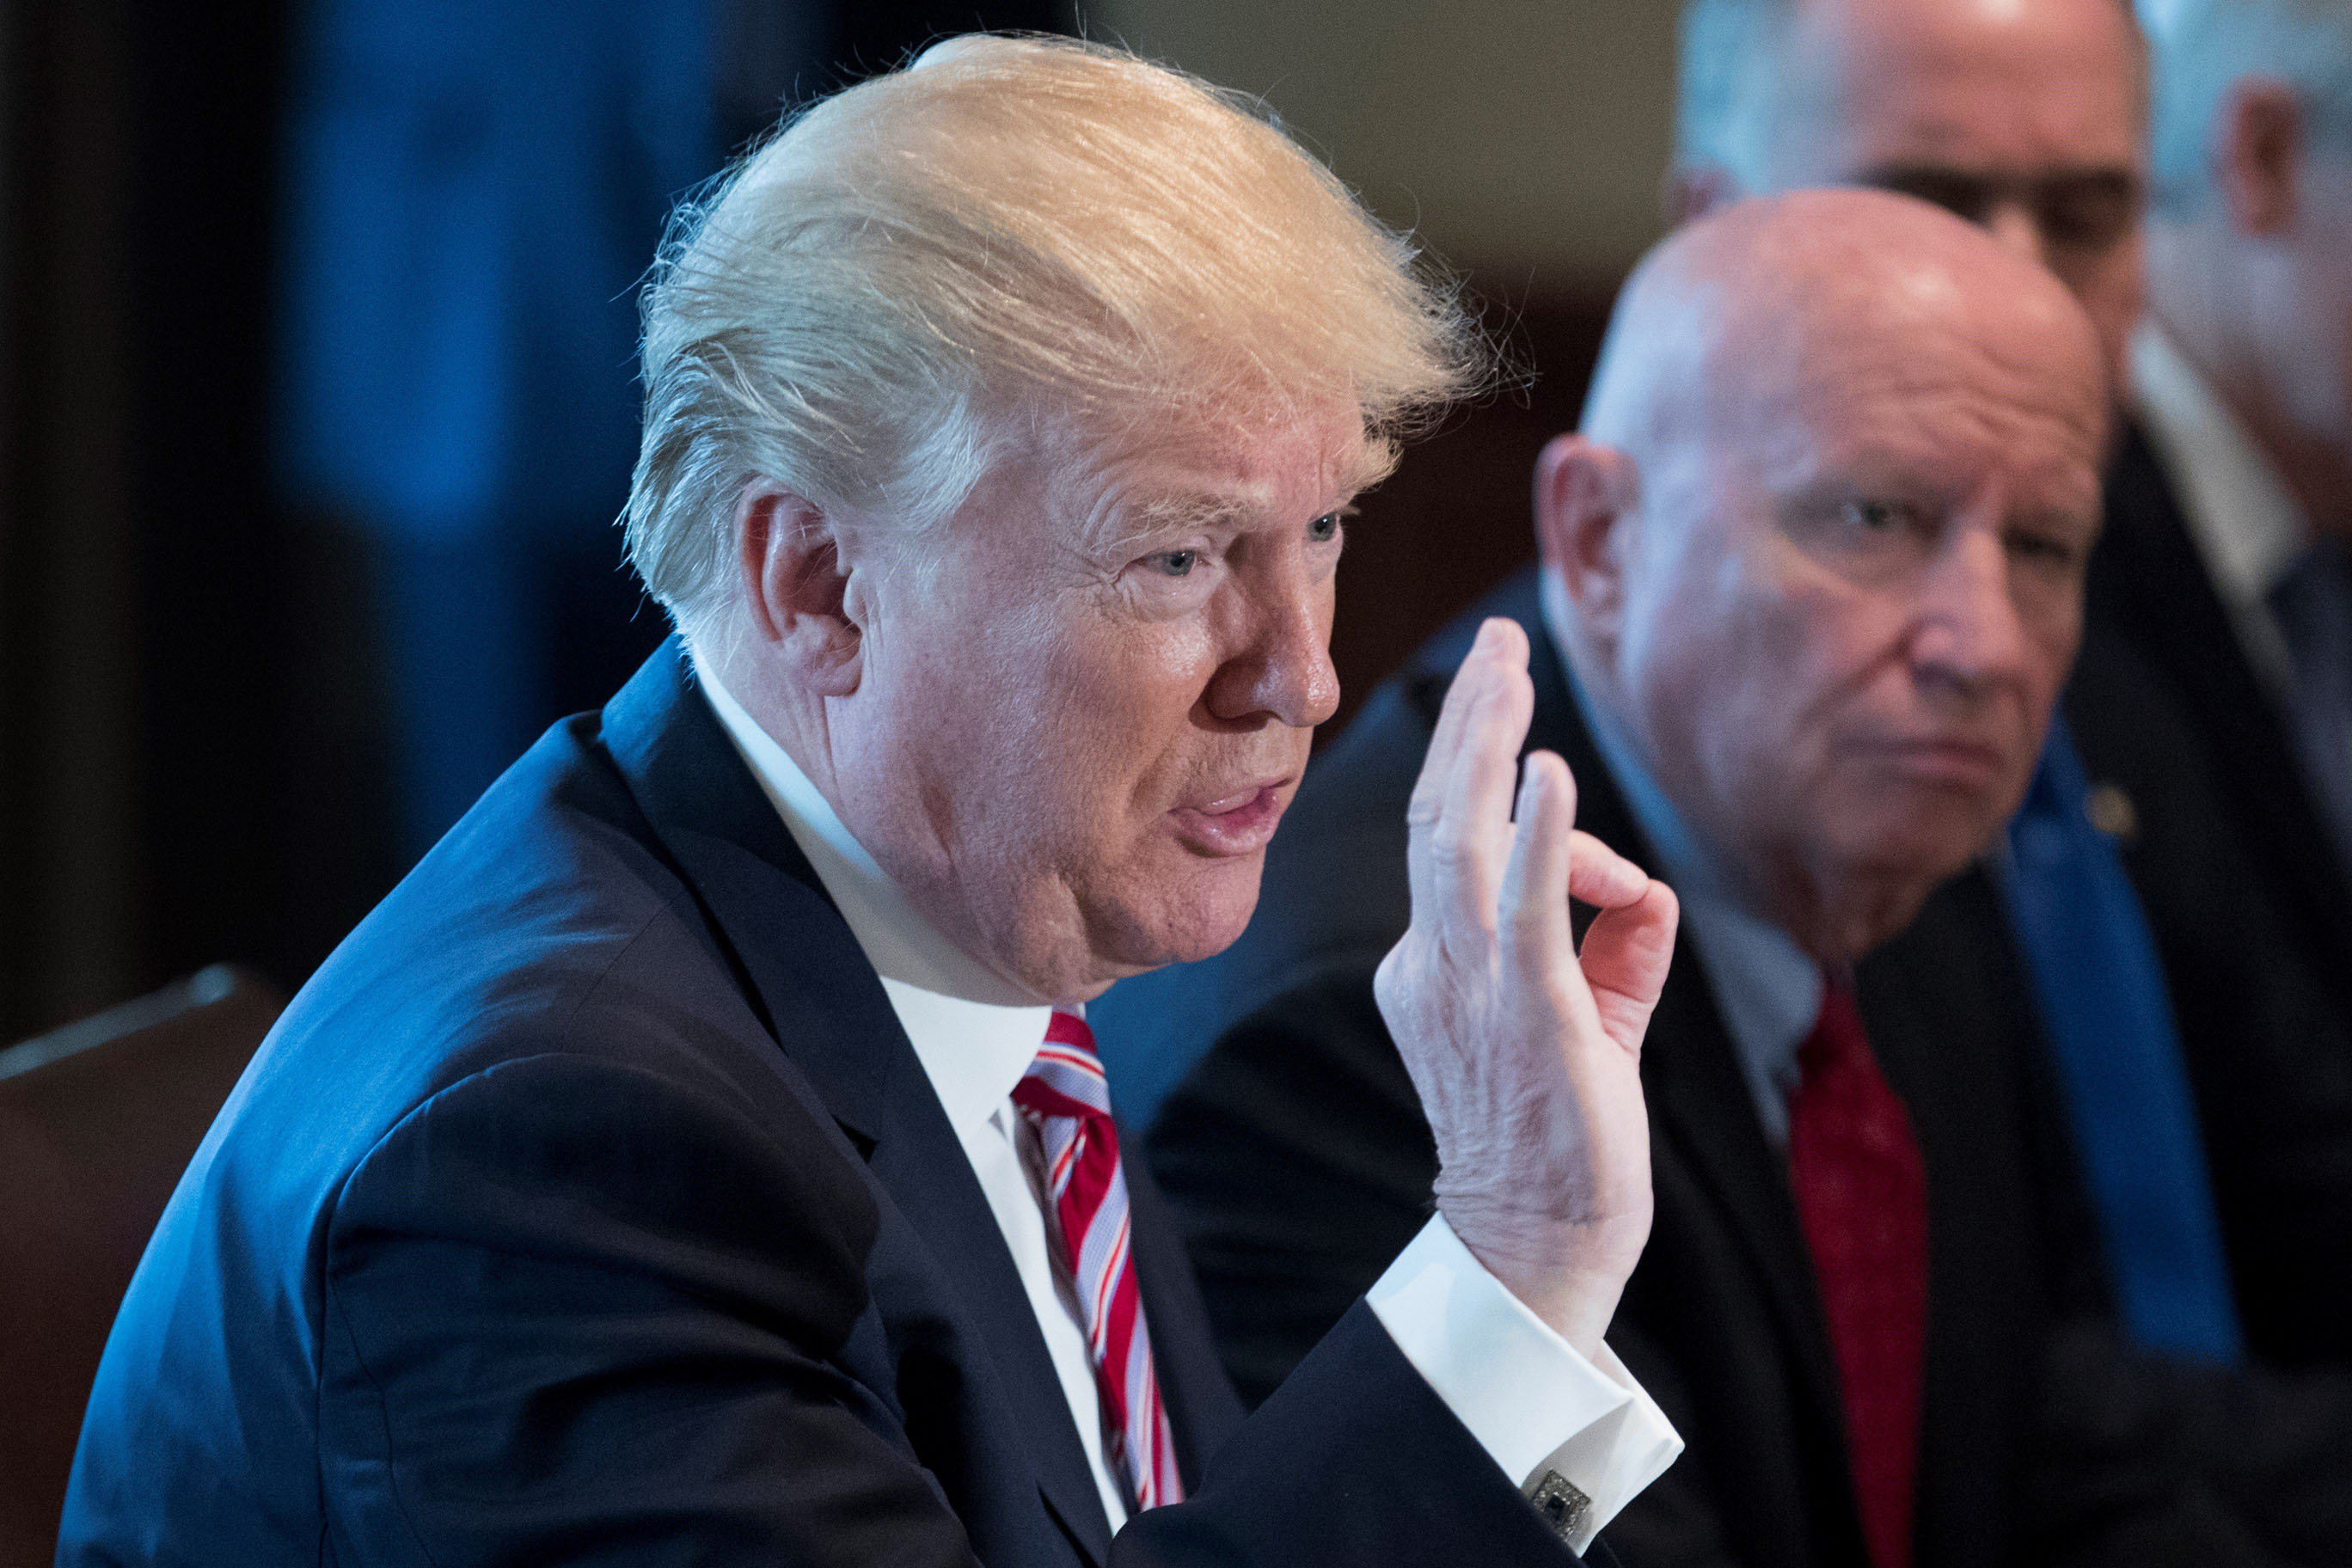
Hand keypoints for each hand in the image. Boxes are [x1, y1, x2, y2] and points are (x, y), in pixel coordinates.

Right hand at [1373, 617, 1678, 1356]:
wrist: (1540, 1244)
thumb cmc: (1564, 1138)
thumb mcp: (1591, 1022)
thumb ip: (1617, 945)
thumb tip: (1649, 887)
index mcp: (1431, 966)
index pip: (1460, 851)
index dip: (1489, 776)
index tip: (1515, 711)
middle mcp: (1434, 965)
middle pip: (1435, 816)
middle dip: (1468, 720)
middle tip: (1496, 643)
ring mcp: (1472, 989)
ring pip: (1459, 840)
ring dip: (1485, 744)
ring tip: (1506, 668)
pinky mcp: (1528, 1014)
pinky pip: (1523, 908)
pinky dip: (1535, 834)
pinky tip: (1547, 770)